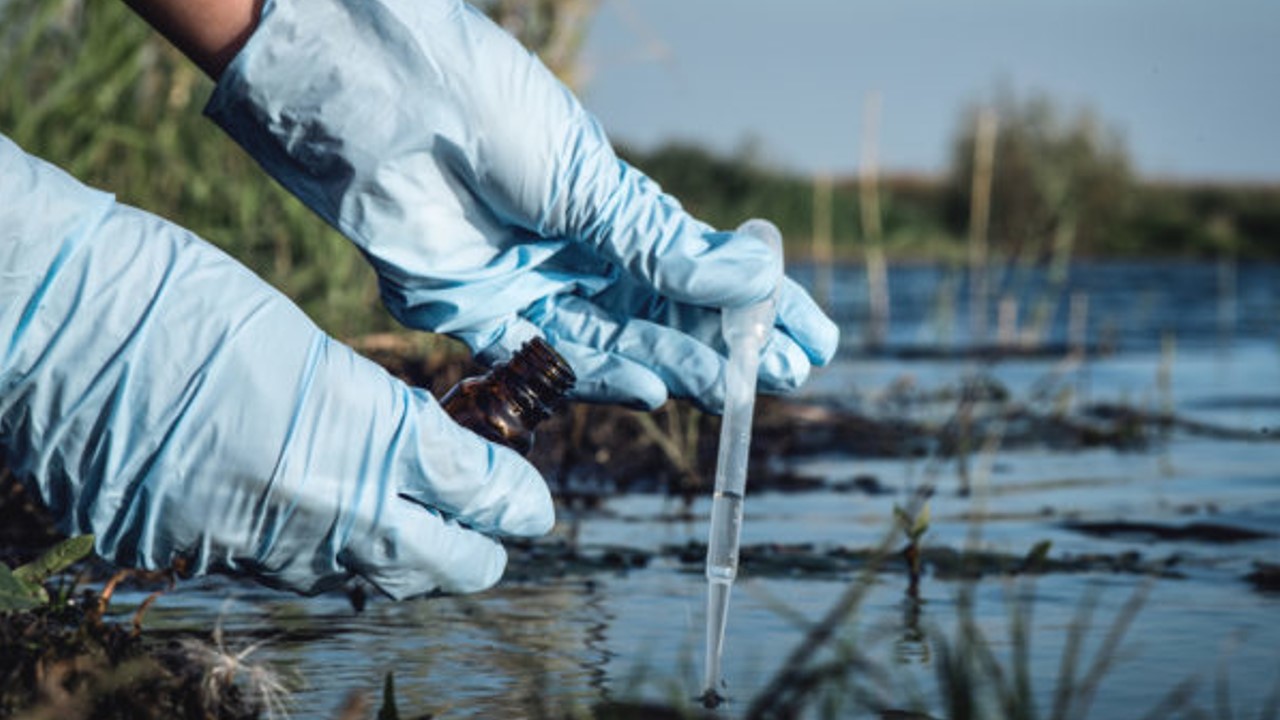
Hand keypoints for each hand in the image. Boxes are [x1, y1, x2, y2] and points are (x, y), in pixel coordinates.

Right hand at [0, 134, 552, 597]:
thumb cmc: (180, 296)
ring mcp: (252, 546)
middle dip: (478, 550)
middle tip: (489, 524)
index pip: (477, 494)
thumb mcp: (306, 346)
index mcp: (362, 436)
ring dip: (401, 559)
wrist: (50, 318)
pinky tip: (319, 524)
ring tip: (415, 527)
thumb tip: (422, 458)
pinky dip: (318, 555)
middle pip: (441, 567)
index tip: (532, 505)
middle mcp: (319, 510)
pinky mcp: (190, 557)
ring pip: (363, 582)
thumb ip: (375, 417)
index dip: (516, 502)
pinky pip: (282, 575)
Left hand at [205, 0, 838, 410]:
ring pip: (619, 343)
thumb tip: (756, 278)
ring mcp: (529, 285)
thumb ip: (659, 245)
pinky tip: (655, 390)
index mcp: (609, 205)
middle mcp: (575, 250)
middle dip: (729, 346)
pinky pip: (550, 360)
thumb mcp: (586, 178)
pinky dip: (603, 378)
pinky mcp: (477, 316)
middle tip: (790, 377)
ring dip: (678, 367)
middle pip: (666, 314)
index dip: (759, 303)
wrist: (375, 100)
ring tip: (735, 388)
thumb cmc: (483, 109)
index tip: (813, 335)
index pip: (701, 265)